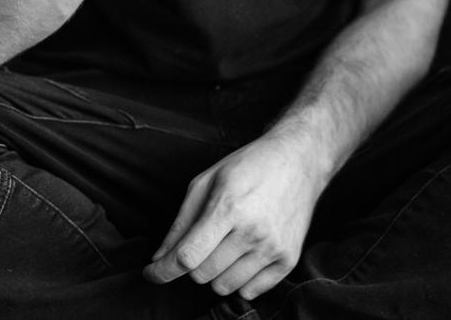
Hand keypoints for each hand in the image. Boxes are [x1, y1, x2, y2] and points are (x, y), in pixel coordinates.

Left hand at [143, 132, 326, 300]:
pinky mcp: (289, 258)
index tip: (151, 274)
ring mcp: (273, 247)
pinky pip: (251, 292)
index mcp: (227, 207)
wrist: (299, 159)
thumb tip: (159, 259)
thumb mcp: (207, 181)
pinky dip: (239, 280)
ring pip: (224, 287)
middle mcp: (252, 231)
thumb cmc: (249, 166)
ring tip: (225, 246)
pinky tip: (243, 256)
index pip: (187, 256)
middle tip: (202, 242)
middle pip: (202, 275)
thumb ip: (181, 223)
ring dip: (216, 273)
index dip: (162, 271)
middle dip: (193, 264)